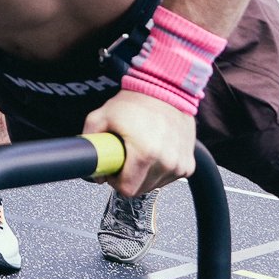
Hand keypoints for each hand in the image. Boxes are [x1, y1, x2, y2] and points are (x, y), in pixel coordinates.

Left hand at [81, 89, 196, 197]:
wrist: (167, 90)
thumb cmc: (136, 101)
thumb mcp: (101, 116)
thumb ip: (90, 143)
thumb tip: (91, 168)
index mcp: (145, 153)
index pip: (126, 189)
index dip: (115, 180)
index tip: (114, 167)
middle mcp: (166, 162)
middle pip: (140, 189)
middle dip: (129, 176)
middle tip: (126, 155)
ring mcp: (179, 165)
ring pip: (154, 185)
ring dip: (145, 173)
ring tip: (141, 149)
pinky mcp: (188, 165)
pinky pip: (168, 178)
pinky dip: (159, 169)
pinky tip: (156, 151)